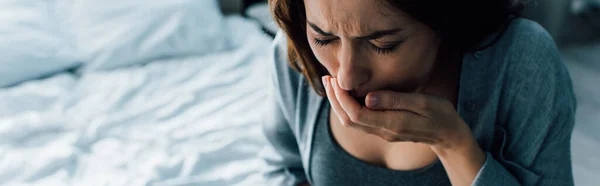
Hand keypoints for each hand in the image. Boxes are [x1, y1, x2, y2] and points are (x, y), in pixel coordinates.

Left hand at [322, 75, 485, 185]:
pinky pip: (358, 120)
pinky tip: (346, 93)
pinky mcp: (383, 130)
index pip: (356, 113)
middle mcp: (383, 131)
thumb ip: (395, 100)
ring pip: (351, 122)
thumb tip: (368, 98)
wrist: (448, 135)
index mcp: (392, 123)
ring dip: (338, 103)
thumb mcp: (423, 102)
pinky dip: (347, 106)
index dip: (342, 98)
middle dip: (334, 99)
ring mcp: (382, 133)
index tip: (336, 80)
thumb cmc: (440, 114)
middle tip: (327, 78)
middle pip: (348, 119)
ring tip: (332, 83)